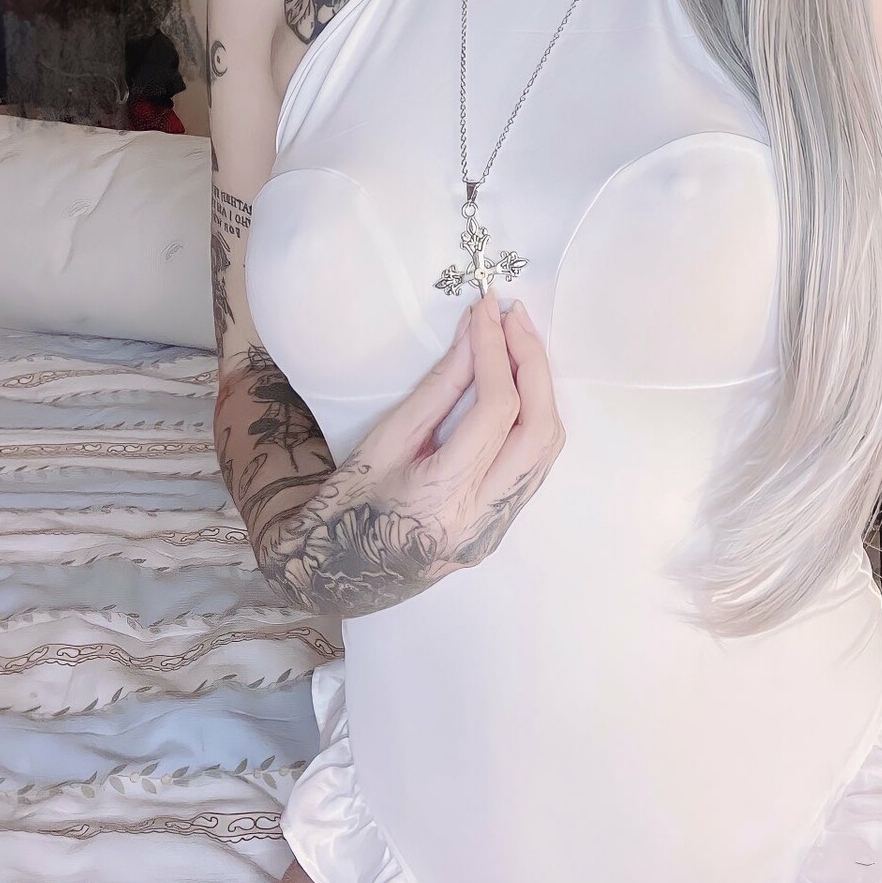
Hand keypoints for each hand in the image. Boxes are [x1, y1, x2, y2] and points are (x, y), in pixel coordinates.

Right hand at [261, 291, 564, 615]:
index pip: (495, 412)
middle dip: (532, 364)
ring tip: (517, 342)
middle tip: (513, 317)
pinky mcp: (500, 529)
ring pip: (546, 449)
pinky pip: (534, 466)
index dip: (496, 353)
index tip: (487, 310)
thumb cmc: (346, 504)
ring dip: (540, 388)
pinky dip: (534, 417)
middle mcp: (480, 520)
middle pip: (538, 430)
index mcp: (441, 499)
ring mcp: (496, 530)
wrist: (335, 572)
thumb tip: (475, 333)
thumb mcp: (385, 438)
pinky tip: (517, 385)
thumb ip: (439, 387)